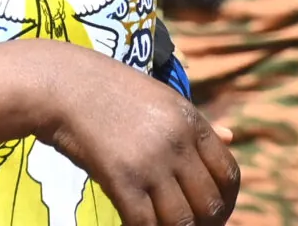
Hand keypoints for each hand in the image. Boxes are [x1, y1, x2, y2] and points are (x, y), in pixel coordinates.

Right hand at [39, 46, 238, 225]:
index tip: (214, 211)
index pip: (229, 173)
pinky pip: (145, 224)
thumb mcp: (163, 99)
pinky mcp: (121, 180)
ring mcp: (150, 162)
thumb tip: (232, 137)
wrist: (65, 85)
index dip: (228, 201)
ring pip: (183, 222)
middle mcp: (177, 143)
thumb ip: (197, 124)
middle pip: (211, 204)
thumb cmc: (113, 91)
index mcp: (191, 121)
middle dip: (207, 224)